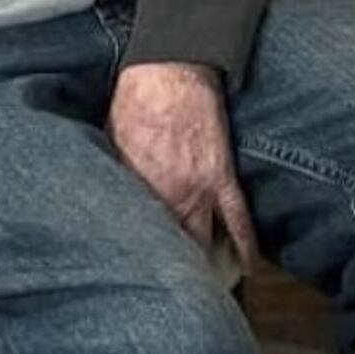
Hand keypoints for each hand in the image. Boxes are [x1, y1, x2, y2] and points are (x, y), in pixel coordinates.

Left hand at [108, 61, 257, 270]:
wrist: (170, 67)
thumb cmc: (136, 98)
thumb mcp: (111, 138)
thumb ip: (113, 172)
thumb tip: (106, 193)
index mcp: (138, 185)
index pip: (137, 232)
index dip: (137, 253)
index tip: (134, 268)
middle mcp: (169, 194)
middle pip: (171, 244)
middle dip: (170, 265)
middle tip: (168, 284)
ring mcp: (199, 187)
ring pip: (202, 239)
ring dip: (200, 263)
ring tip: (199, 286)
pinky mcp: (222, 175)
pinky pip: (238, 217)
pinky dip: (246, 243)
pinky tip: (248, 265)